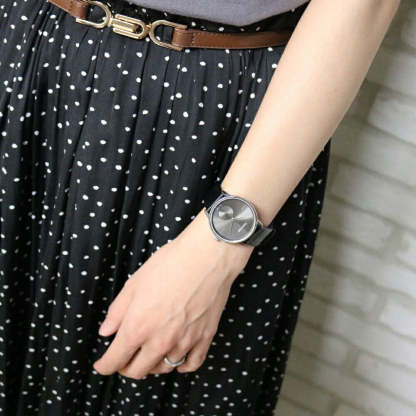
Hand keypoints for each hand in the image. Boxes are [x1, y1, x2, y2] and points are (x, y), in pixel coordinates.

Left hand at [92, 208, 253, 378]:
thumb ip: (117, 312)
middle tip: (124, 359)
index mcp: (138, 327)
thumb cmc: (170, 265)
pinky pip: (192, 364)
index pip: (116, 360)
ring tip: (149, 354)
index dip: (105, 366)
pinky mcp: (205, 337)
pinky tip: (178, 359)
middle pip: (138, 371)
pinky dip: (182, 366)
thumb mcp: (134, 284)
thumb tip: (107, 331)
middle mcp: (160, 341)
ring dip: (153, 365)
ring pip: (164, 368)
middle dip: (126, 368)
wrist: (206, 257)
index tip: (103, 364)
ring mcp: (184, 342)